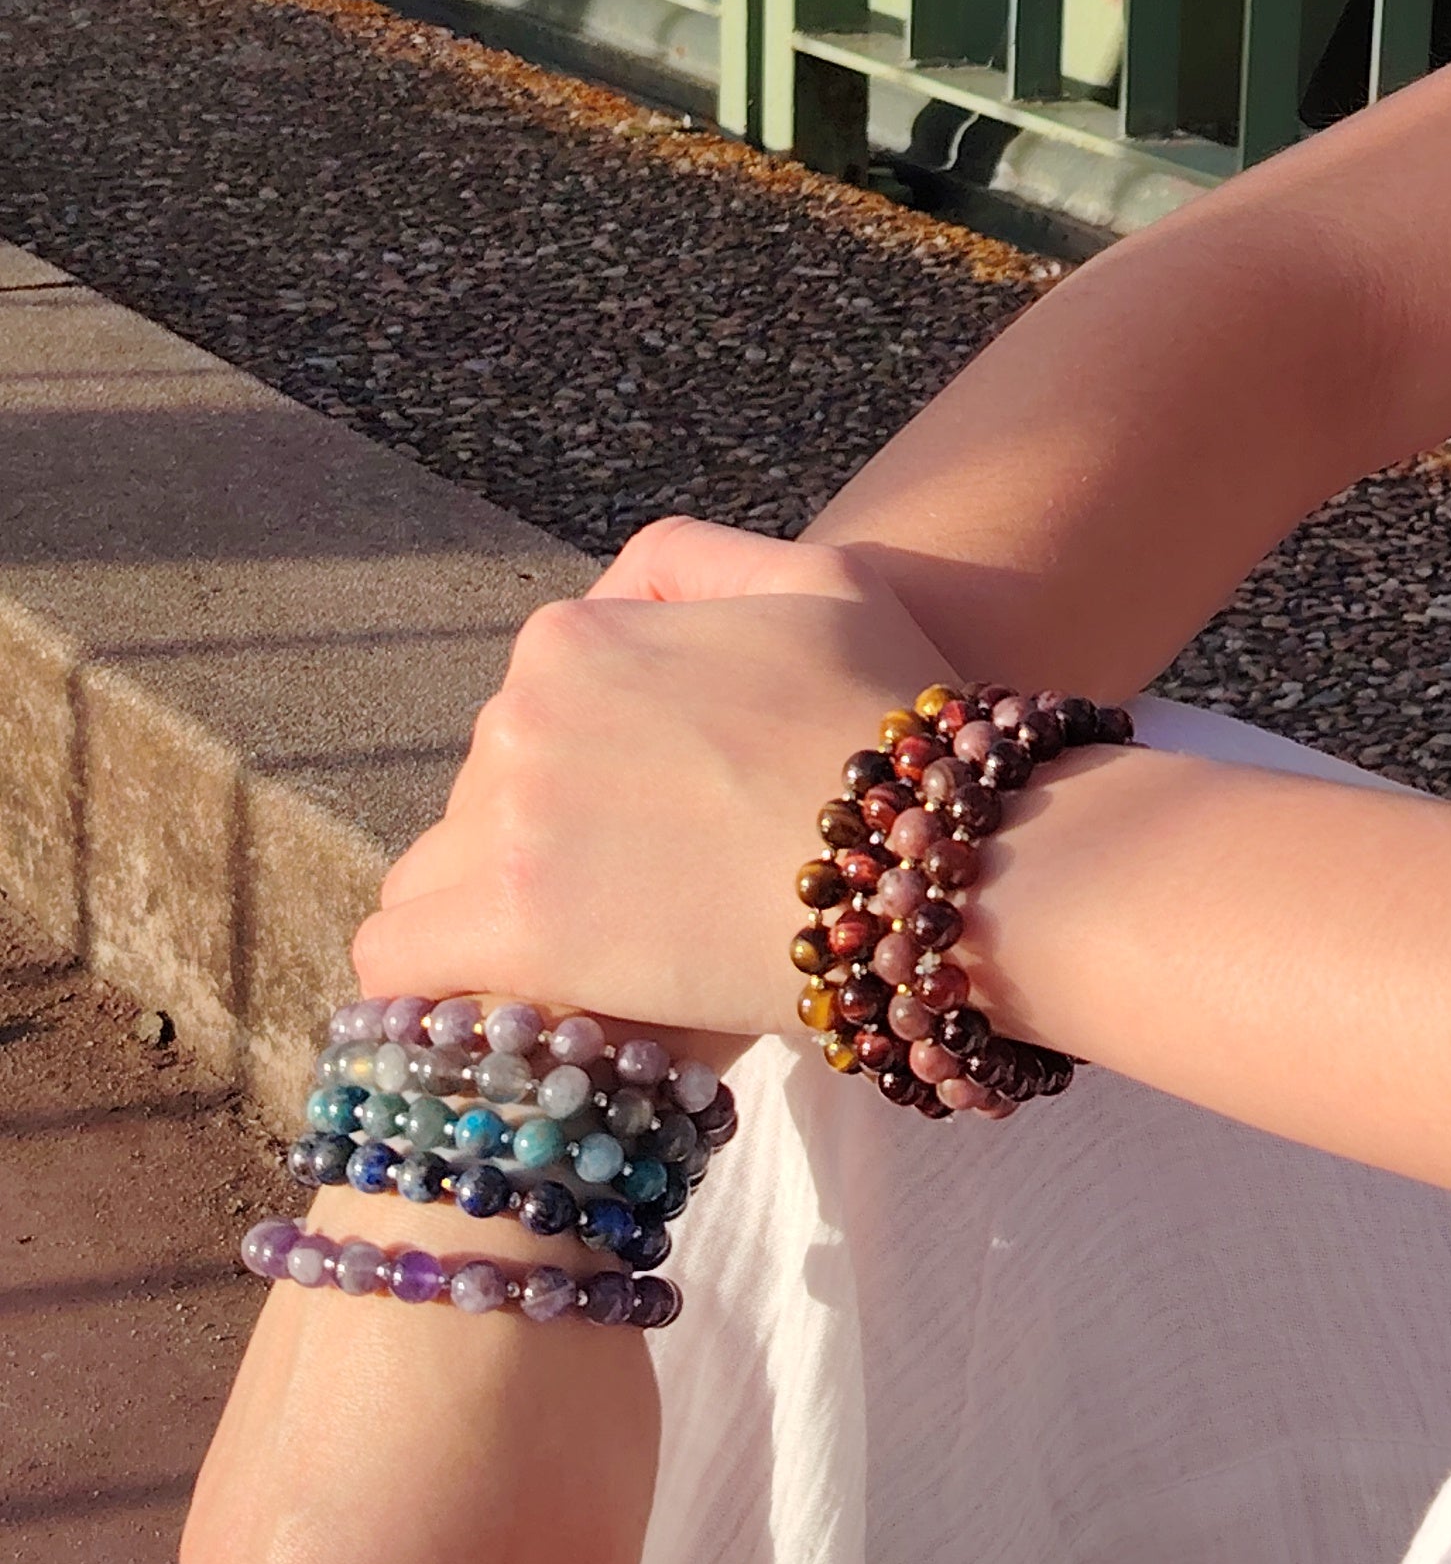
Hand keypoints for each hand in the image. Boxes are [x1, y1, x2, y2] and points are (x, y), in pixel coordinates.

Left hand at [354, 529, 944, 1040]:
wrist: (942, 859)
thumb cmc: (898, 727)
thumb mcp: (822, 580)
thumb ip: (698, 562)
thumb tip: (617, 594)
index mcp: (573, 637)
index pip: (526, 713)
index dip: (590, 777)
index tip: (659, 832)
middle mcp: (519, 713)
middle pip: (481, 799)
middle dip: (548, 847)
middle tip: (649, 902)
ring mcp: (507, 820)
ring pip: (436, 877)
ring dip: (496, 916)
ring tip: (599, 962)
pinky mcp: (510, 927)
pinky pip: (396, 961)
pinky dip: (435, 985)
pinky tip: (507, 1002)